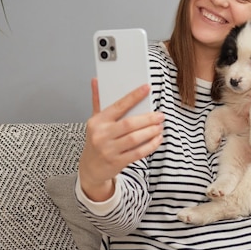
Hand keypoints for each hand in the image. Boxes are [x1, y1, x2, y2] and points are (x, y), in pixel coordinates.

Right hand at [78, 78, 163, 200]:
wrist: (90, 168)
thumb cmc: (96, 141)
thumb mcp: (94, 121)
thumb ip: (98, 101)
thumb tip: (96, 80)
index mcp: (97, 122)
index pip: (118, 106)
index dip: (134, 96)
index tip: (147, 88)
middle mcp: (102, 135)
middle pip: (129, 124)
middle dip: (148, 119)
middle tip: (160, 115)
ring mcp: (109, 150)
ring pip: (135, 139)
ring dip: (151, 132)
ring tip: (160, 126)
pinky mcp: (117, 162)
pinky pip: (138, 153)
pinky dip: (150, 146)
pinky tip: (157, 139)